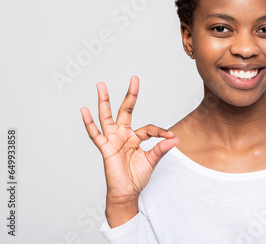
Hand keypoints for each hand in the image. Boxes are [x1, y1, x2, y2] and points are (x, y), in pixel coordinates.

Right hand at [80, 76, 179, 225]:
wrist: (127, 192)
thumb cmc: (137, 176)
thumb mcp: (152, 160)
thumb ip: (162, 148)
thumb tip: (176, 139)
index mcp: (135, 137)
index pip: (149, 128)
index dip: (160, 131)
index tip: (170, 136)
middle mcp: (123, 135)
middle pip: (126, 110)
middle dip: (130, 95)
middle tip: (134, 78)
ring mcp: (113, 140)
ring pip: (107, 117)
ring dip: (104, 101)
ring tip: (101, 85)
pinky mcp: (105, 148)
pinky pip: (95, 134)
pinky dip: (89, 123)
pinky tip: (84, 110)